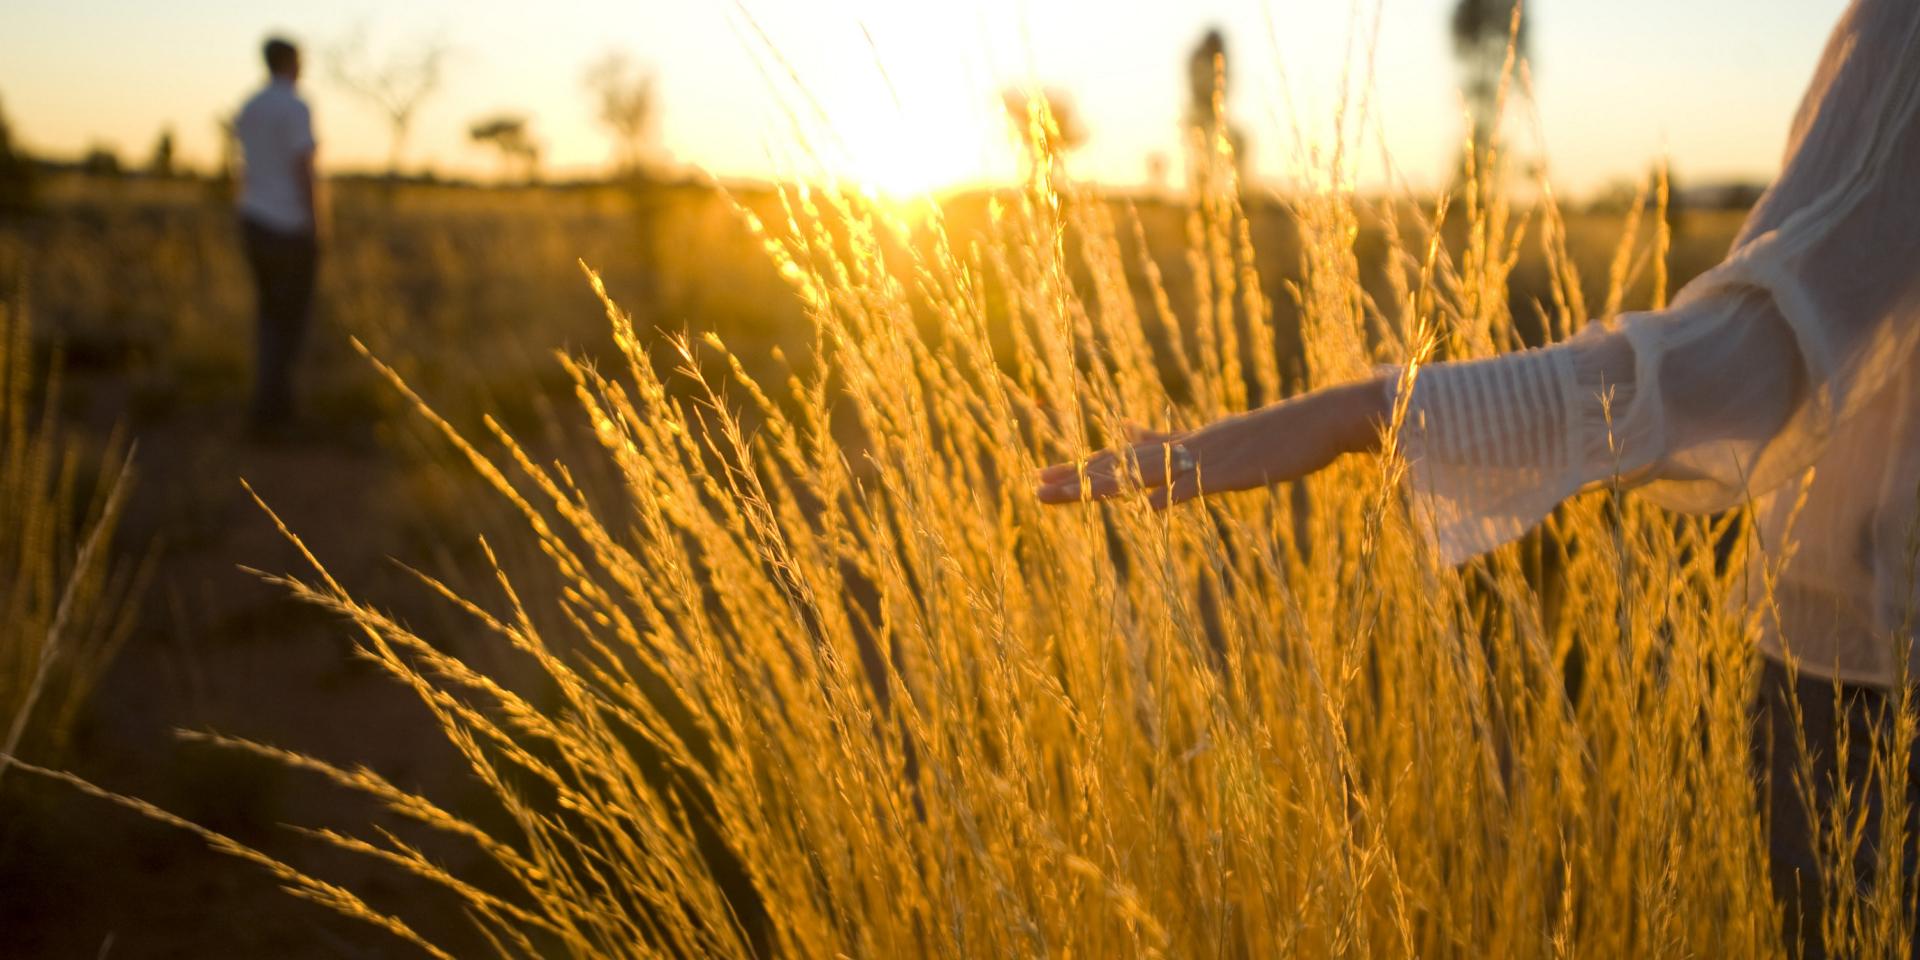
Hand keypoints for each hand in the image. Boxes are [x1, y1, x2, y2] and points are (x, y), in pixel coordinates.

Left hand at [1033, 377, 1390, 509]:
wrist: (1333, 415)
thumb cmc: (1294, 434)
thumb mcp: (1240, 443)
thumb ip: (1205, 448)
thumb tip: (1172, 448)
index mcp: (1193, 444)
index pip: (1132, 453)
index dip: (1092, 464)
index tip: (1054, 470)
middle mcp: (1191, 446)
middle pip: (1123, 463)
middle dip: (1076, 476)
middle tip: (1033, 485)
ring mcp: (1209, 457)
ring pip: (1143, 473)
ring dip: (1099, 486)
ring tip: (1060, 493)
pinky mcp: (1234, 469)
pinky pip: (1196, 484)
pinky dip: (1171, 494)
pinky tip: (1146, 507)